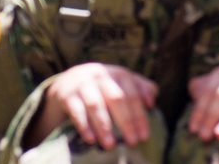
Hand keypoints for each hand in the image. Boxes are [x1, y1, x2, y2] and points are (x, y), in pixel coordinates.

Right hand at [29, 63, 156, 149]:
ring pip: (96, 105)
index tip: (144, 136)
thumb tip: (152, 102)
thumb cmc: (105, 86)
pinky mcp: (67, 94)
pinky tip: (91, 139)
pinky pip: (77, 111)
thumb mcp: (121, 83)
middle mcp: (101, 75)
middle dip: (126, 122)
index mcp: (119, 73)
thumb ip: (140, 88)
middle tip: (132, 142)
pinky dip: (84, 126)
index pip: (133, 95)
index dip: (140, 116)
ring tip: (111, 145)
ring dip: (104, 126)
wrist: (70, 80)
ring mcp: (83, 83)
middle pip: (117, 99)